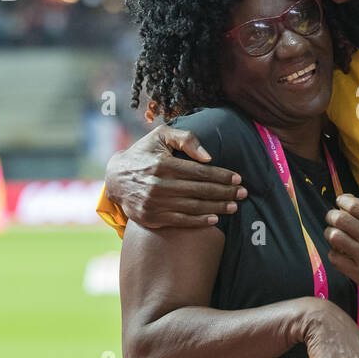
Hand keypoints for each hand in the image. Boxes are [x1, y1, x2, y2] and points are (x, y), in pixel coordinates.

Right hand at [104, 123, 246, 228]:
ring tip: (234, 206)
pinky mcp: (151, 217)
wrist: (115, 178)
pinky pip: (181, 221)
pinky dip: (200, 221)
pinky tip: (215, 219)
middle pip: (201, 191)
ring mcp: (155, 203)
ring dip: (217, 207)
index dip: (222, 176)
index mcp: (163, 164)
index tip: (238, 178)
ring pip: (194, 207)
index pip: (201, 172)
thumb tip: (208, 156)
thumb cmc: (143, 153)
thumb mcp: (161, 136)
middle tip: (243, 193)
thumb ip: (185, 139)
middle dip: (225, 192)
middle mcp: (159, 185)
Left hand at [324, 176, 358, 304]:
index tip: (342, 200)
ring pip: (335, 239)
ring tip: (334, 231)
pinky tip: (339, 251)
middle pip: (340, 220)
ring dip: (331, 232)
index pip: (354, 207)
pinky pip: (336, 260)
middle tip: (334, 215)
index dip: (344, 200)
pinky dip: (334, 253)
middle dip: (333, 214)